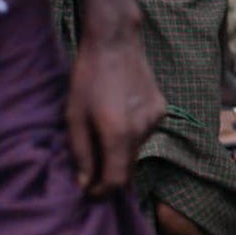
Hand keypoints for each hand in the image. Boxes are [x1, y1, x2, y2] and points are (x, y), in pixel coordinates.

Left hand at [66, 28, 164, 197]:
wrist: (115, 43)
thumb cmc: (88, 78)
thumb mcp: (74, 116)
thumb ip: (81, 153)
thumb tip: (85, 184)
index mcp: (118, 134)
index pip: (115, 181)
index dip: (101, 192)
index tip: (88, 192)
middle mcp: (142, 130)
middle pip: (129, 169)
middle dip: (110, 175)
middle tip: (92, 170)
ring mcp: (155, 119)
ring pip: (137, 151)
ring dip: (121, 153)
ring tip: (104, 134)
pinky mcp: (161, 109)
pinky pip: (145, 133)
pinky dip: (132, 135)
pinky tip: (120, 115)